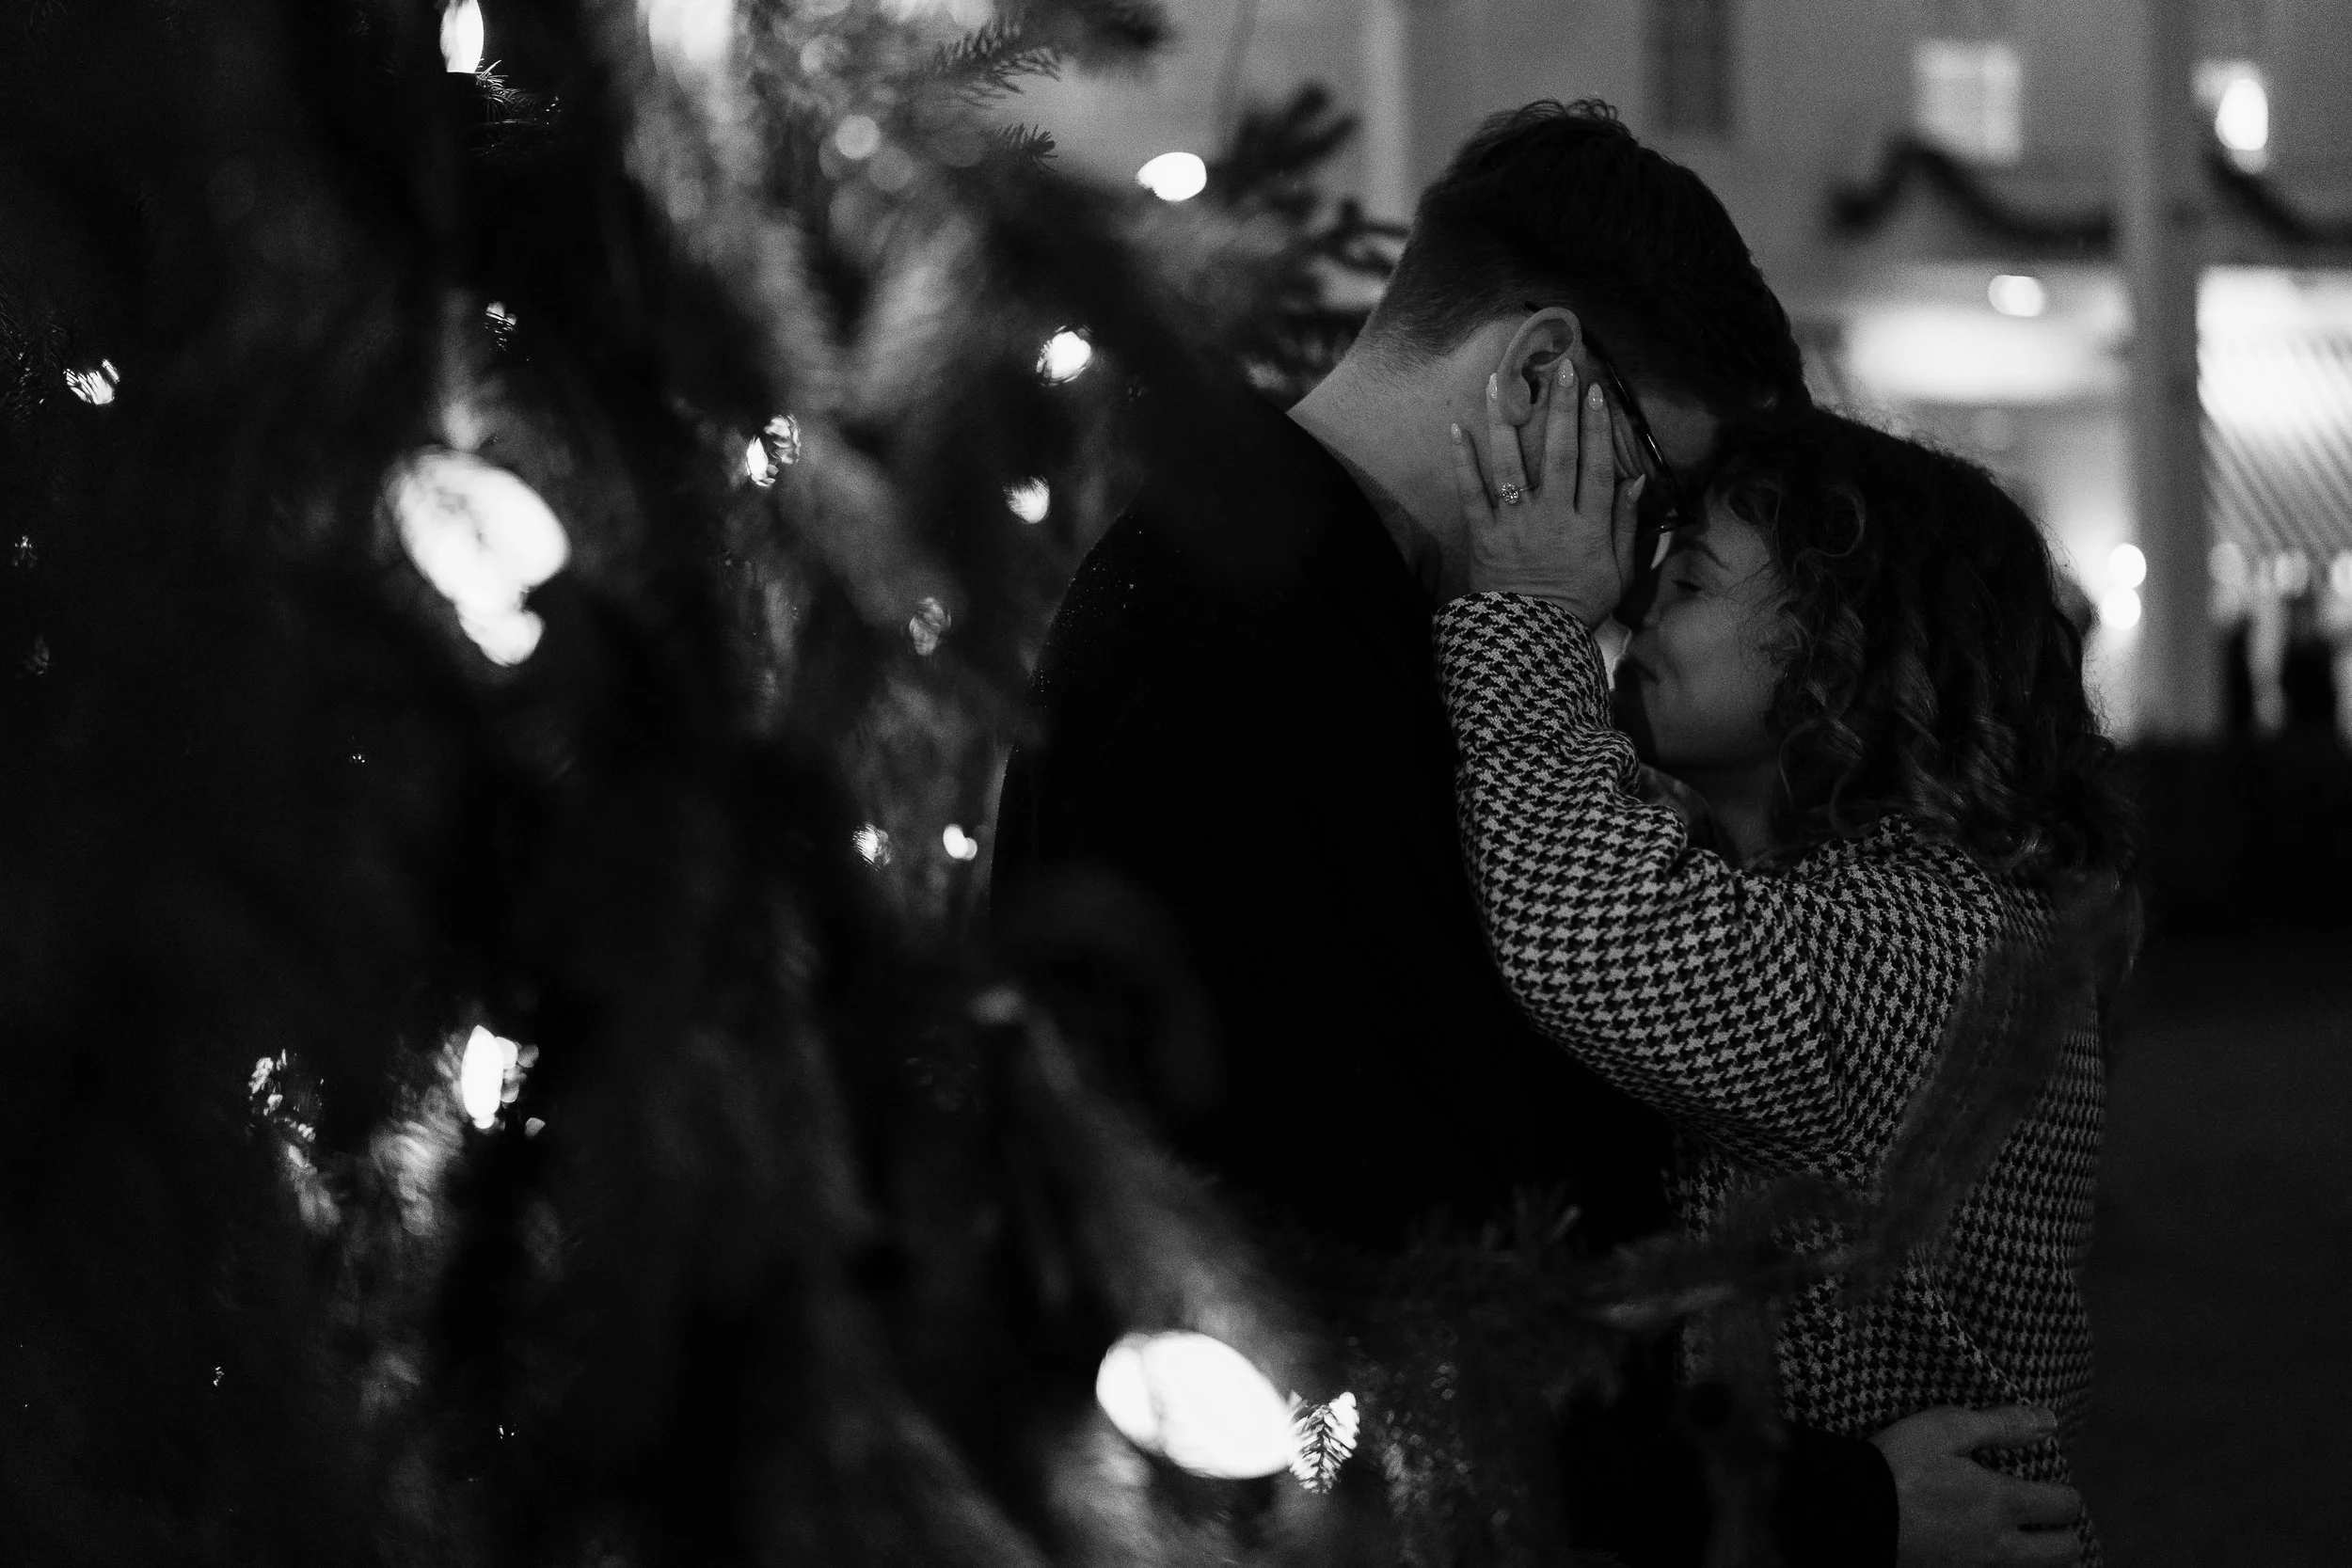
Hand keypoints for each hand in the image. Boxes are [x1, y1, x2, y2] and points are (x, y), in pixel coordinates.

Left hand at [1444, 361, 1644, 626]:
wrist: (1532, 643)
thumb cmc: (1579, 607)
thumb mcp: (1619, 573)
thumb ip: (1628, 527)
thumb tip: (1639, 482)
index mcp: (1589, 526)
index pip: (1597, 465)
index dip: (1598, 426)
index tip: (1598, 391)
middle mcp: (1553, 518)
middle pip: (1560, 454)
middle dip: (1561, 409)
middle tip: (1562, 369)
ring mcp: (1516, 525)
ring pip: (1512, 465)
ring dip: (1506, 421)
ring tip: (1501, 381)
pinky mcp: (1484, 537)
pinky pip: (1471, 494)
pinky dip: (1463, 462)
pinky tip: (1456, 428)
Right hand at [1870, 1406, 2081, 1566]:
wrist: (1849, 1514)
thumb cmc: (1896, 1465)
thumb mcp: (1944, 1428)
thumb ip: (2001, 1424)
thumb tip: (2048, 1420)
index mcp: (2002, 1502)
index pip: (2065, 1506)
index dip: (2066, 1495)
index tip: (2053, 1487)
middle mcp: (2000, 1544)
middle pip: (2064, 1554)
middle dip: (2065, 1537)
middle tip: (2046, 1520)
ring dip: (2038, 1557)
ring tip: (2021, 1540)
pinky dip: (2000, 1567)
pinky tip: (1982, 1550)